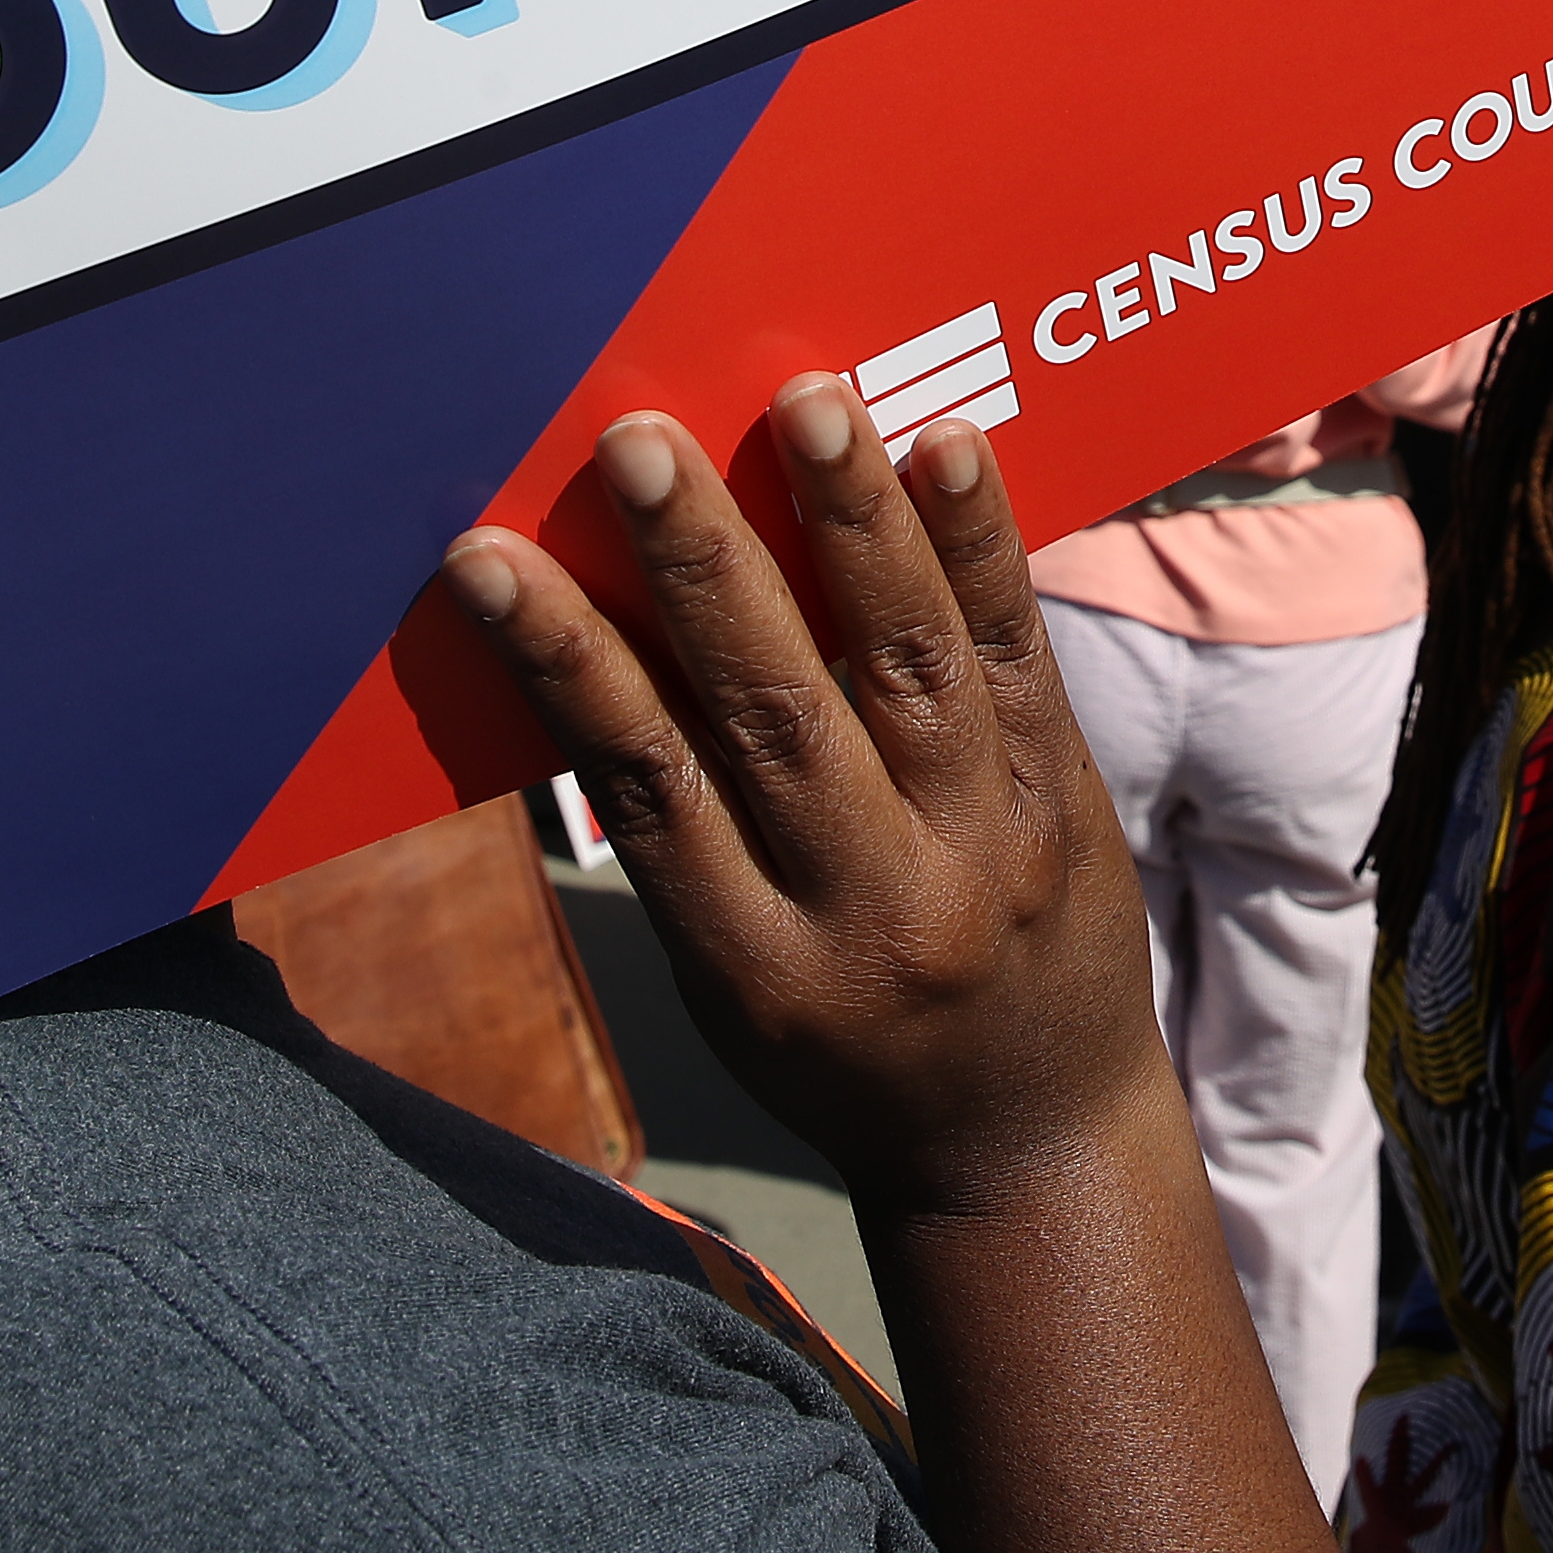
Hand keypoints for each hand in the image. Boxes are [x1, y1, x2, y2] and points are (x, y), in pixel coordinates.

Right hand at [440, 382, 1170, 1216]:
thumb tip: (588, 649)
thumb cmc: (844, 1056)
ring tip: (807, 400)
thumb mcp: (734, 997)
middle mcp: (873, 907)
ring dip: (849, 523)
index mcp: (757, 966)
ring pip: (906, 666)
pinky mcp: (1064, 795)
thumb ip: (679, 841)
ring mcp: (982, 847)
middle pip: (772, 714)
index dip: (564, 665)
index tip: (488, 553)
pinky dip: (981, 547)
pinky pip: (1018, 656)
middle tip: (638, 441)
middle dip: (699, 568)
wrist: (1035, 1151)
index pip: (649, 789)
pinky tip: (947, 448)